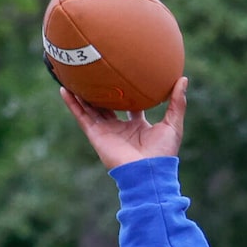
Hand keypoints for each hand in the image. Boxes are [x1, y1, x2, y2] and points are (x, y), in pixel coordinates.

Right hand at [62, 75, 186, 168]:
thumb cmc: (163, 153)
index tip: (124, 77)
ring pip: (90, 109)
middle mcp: (120, 128)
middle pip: (106, 106)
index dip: (126, 93)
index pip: (129, 107)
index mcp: (137, 126)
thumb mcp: (173, 123)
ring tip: (73, 76)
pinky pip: (82, 117)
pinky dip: (72, 104)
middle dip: (100, 92)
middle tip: (95, 74)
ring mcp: (106, 131)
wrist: (148, 172)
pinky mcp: (96, 135)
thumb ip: (177, 102)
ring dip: (81, 94)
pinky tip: (64, 90)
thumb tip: (182, 79)